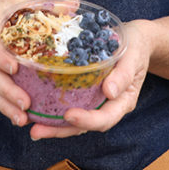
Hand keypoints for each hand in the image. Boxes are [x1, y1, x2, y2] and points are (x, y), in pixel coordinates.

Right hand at [0, 0, 36, 126]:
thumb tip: (74, 4)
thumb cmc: (0, 8)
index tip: (14, 68)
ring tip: (23, 119)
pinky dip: (5, 108)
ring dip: (6, 105)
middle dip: (7, 91)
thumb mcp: (17, 1)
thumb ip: (44, 6)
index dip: (0, 57)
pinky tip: (20, 120)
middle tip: (25, 103)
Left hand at [27, 18, 153, 139]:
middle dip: (60, 130)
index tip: (69, 116)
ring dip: (53, 125)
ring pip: (74, 120)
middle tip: (36, 130)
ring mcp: (96, 101)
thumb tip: (109, 92)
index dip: (87, 121)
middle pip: (84, 126)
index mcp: (123, 101)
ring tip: (31, 125)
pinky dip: (53, 109)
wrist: (136, 39)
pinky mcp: (85, 93)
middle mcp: (108, 106)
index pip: (105, 118)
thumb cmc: (136, 46)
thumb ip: (124, 74)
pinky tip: (36, 107)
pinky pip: (70, 104)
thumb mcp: (133, 56)